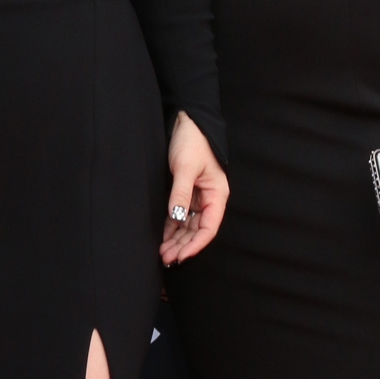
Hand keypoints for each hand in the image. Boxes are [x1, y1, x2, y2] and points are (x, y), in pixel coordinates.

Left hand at [160, 112, 228, 264]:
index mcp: (216, 194)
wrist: (185, 120)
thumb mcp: (185, 167)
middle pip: (197, 229)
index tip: (182, 255)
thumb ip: (180, 193)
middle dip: (183, 245)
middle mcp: (208, 198)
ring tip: (163, 252)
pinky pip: (180, 214)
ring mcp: (196, 195)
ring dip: (176, 239)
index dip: (196, 244)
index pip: (209, 227)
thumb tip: (176, 217)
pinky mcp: (185, 191)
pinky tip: (163, 237)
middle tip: (166, 258)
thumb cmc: (193, 140)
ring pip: (188, 225)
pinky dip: (172, 226)